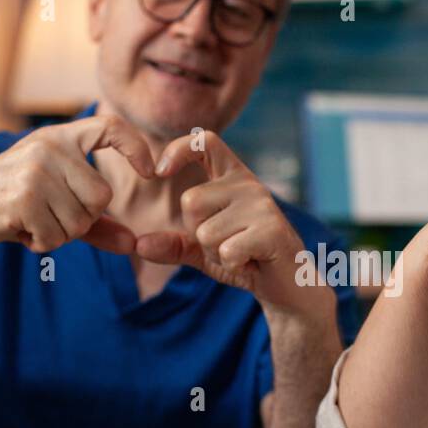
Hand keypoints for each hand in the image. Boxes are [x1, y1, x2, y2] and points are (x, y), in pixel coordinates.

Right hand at [0, 114, 154, 254]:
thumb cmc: (6, 205)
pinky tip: (18, 229)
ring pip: (81, 222)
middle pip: (102, 198)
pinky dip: (41, 244)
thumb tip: (133, 244)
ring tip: (29, 220)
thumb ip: (97, 223)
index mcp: (58, 138)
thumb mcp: (54, 205)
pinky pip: (57, 237)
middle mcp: (48, 147)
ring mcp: (34, 171)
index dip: (136, 147)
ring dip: (59, 235)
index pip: (110, 127)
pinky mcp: (22, 199)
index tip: (151, 171)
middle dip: (81, 221)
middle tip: (47, 216)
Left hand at [134, 131, 316, 312]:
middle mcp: (248, 184)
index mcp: (233, 178)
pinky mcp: (271, 230)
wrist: (288, 286)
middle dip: (197, 233)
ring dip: (216, 253)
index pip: (205, 141)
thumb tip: (139, 244)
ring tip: (241, 254)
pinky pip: (226, 250)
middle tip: (226, 243)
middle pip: (191, 201)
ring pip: (206, 231)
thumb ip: (174, 245)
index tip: (159, 171)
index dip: (178, 149)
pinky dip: (232, 265)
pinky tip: (251, 262)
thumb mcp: (204, 251)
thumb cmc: (245, 260)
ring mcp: (262, 205)